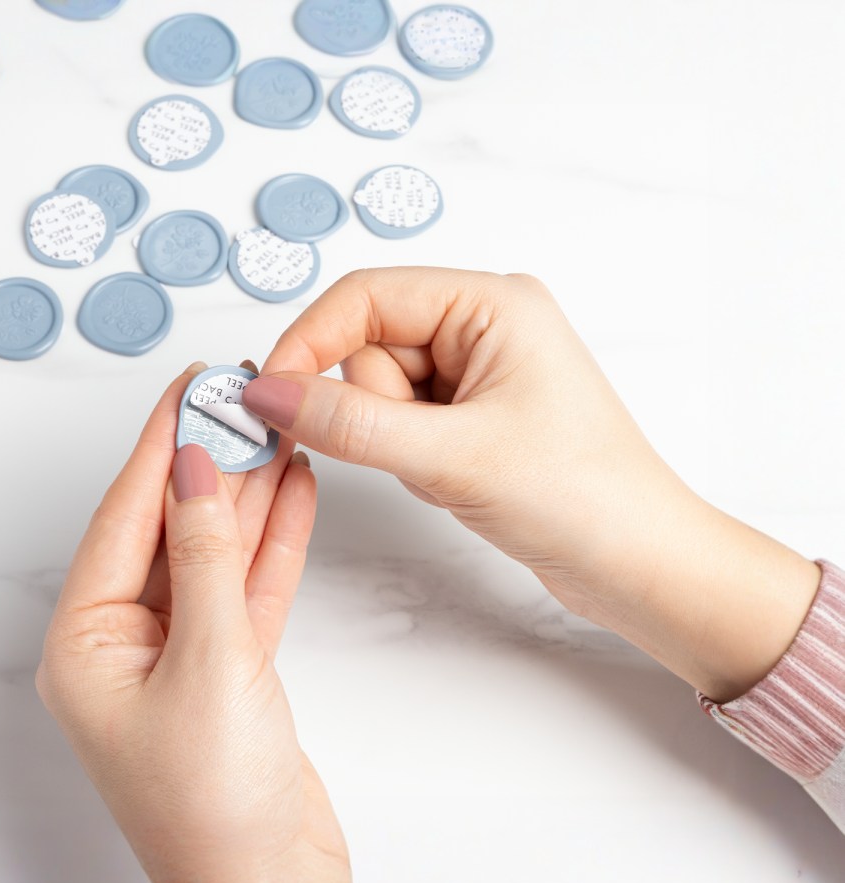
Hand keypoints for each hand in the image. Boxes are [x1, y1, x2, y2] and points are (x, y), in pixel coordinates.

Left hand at [36, 363, 352, 882]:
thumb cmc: (218, 808)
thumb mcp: (209, 661)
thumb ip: (206, 558)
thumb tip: (193, 472)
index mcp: (88, 644)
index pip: (125, 517)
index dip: (160, 445)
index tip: (189, 388)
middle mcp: (128, 643)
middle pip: (171, 527)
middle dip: (210, 463)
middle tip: (240, 401)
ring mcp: (185, 652)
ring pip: (218, 550)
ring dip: (249, 494)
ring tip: (277, 433)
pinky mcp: (234, 664)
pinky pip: (250, 584)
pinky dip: (274, 540)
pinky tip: (293, 495)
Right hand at [241, 268, 819, 700]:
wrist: (638, 564)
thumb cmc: (581, 497)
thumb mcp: (453, 456)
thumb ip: (350, 422)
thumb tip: (266, 392)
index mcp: (492, 302)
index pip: (365, 296)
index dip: (308, 342)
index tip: (269, 396)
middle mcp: (483, 324)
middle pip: (370, 346)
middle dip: (378, 411)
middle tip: (429, 452)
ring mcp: (477, 372)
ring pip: (381, 393)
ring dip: (398, 442)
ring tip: (456, 472)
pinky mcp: (472, 415)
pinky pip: (402, 425)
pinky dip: (412, 460)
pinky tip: (461, 481)